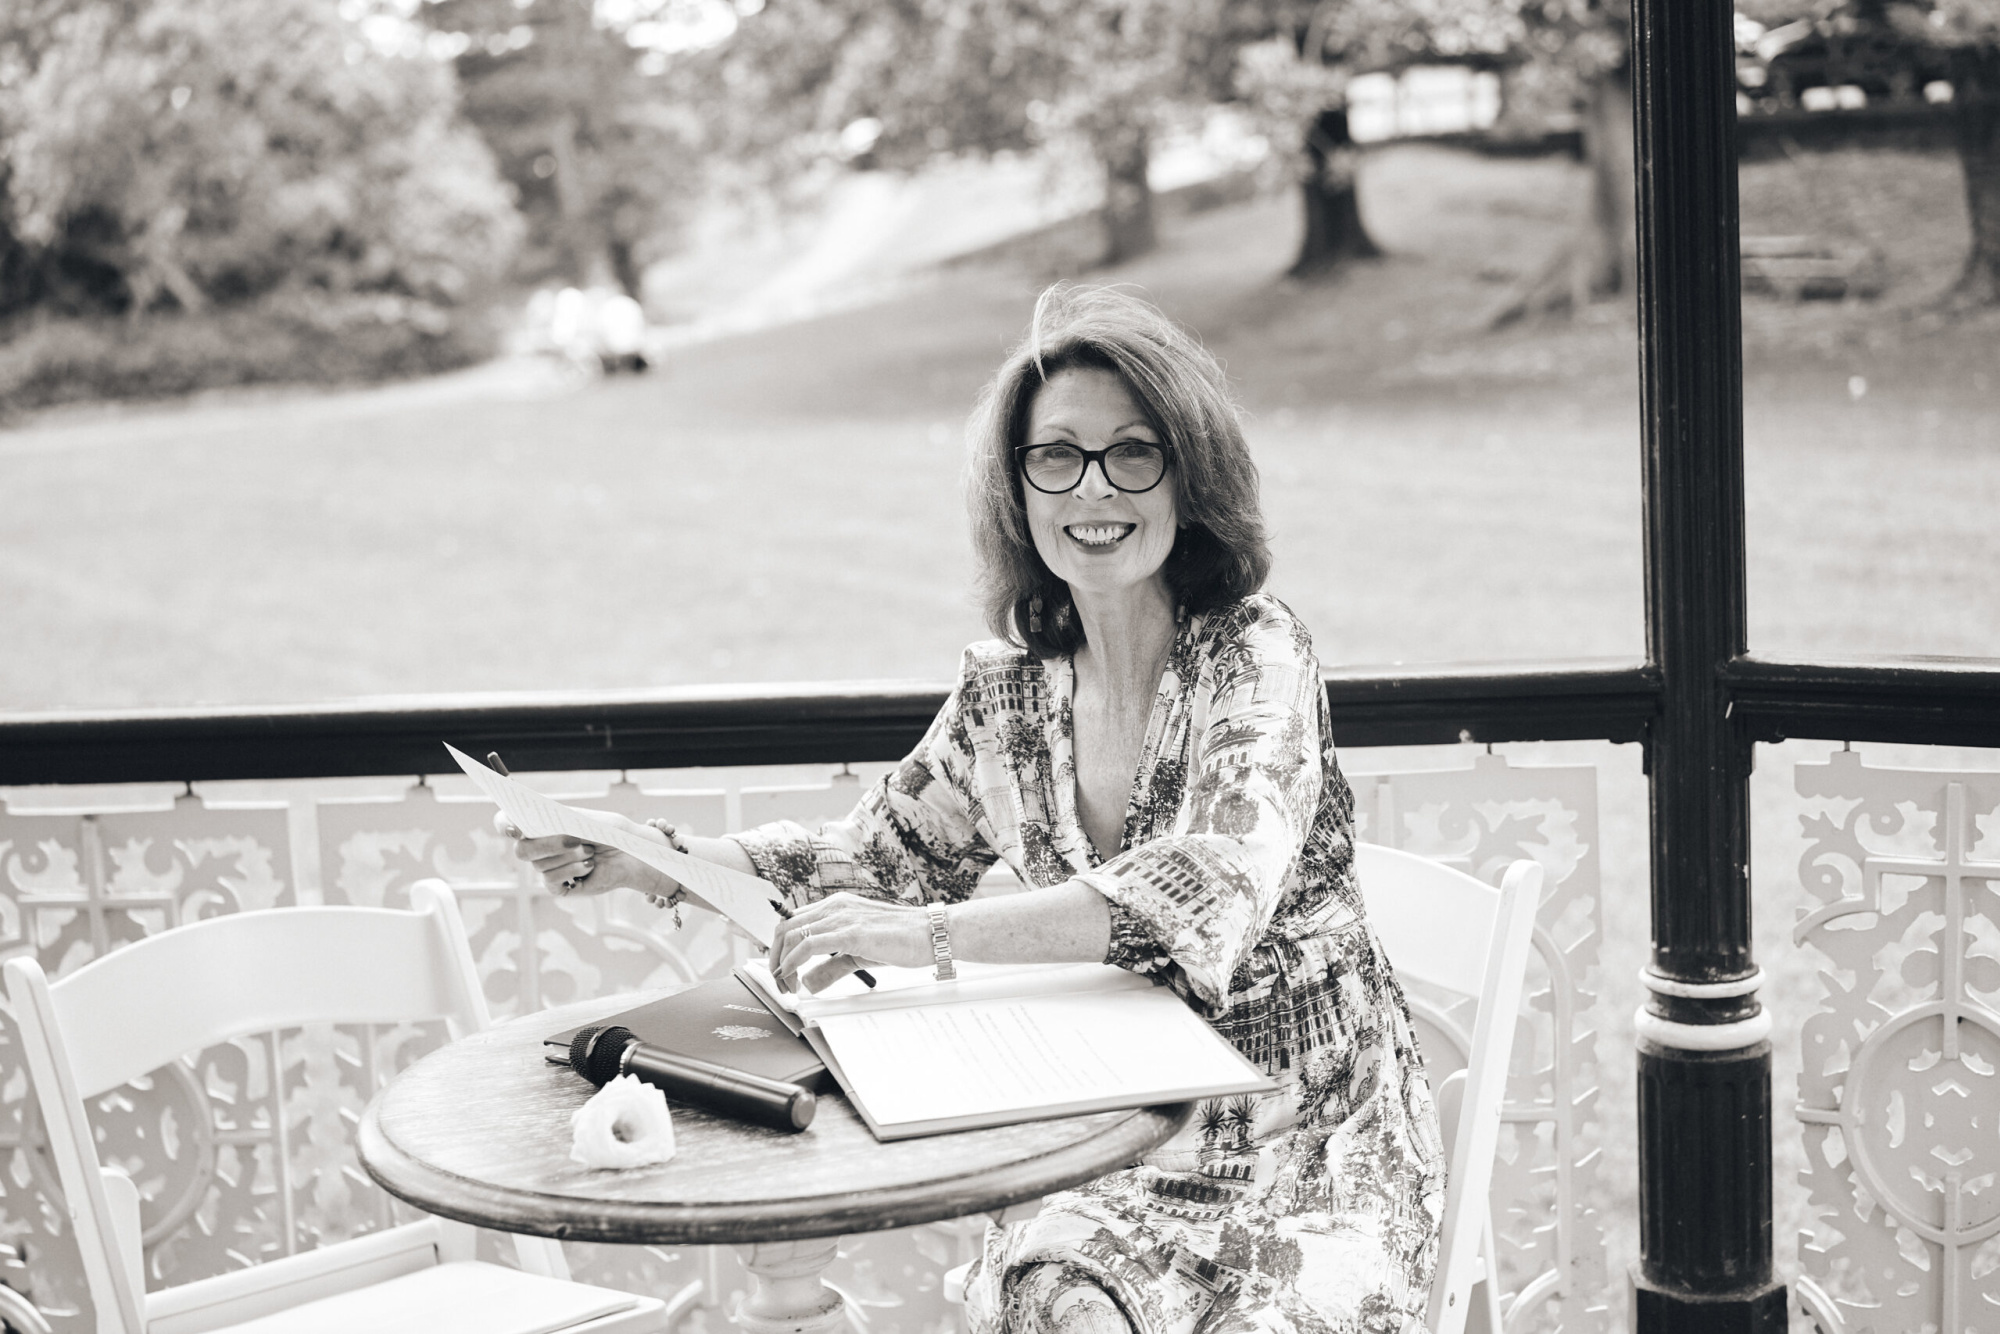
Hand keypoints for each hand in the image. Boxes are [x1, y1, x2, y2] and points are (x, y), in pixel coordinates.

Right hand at [494, 807, 682, 900]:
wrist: (632, 853)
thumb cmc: (610, 831)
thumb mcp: (586, 819)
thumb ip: (559, 821)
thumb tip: (534, 822)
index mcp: (540, 824)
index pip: (506, 822)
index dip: (503, 823)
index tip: (512, 827)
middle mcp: (539, 846)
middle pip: (521, 849)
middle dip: (547, 844)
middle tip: (574, 839)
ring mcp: (547, 867)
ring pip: (540, 865)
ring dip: (569, 856)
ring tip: (590, 851)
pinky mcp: (558, 887)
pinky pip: (550, 881)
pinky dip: (572, 871)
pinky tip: (589, 866)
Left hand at [770, 892, 937, 993]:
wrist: (932, 934)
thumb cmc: (902, 940)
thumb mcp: (858, 955)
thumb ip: (832, 967)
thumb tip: (809, 982)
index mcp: (837, 906)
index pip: (794, 922)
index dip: (780, 947)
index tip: (779, 970)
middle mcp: (835, 906)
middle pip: (786, 927)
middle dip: (774, 957)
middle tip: (778, 982)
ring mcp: (841, 916)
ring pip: (792, 935)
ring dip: (781, 964)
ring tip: (785, 985)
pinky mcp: (850, 931)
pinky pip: (808, 945)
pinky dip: (793, 962)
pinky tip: (792, 977)